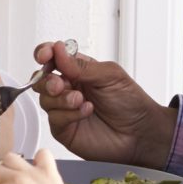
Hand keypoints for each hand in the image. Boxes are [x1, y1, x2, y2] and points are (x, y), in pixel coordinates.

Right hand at [33, 41, 176, 167]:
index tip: (45, 56)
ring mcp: (65, 109)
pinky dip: (68, 114)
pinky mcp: (65, 129)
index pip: (53, 57)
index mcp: (78, 71)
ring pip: (45, 99)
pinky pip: (54, 118)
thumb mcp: (110, 75)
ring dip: (61, 98)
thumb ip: (81, 65)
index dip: (45, 53)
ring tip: (81, 100)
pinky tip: (86, 111)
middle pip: (42, 79)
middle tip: (61, 84)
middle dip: (47, 80)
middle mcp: (69, 89)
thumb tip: (58, 50)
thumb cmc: (131, 102)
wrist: (140, 132)